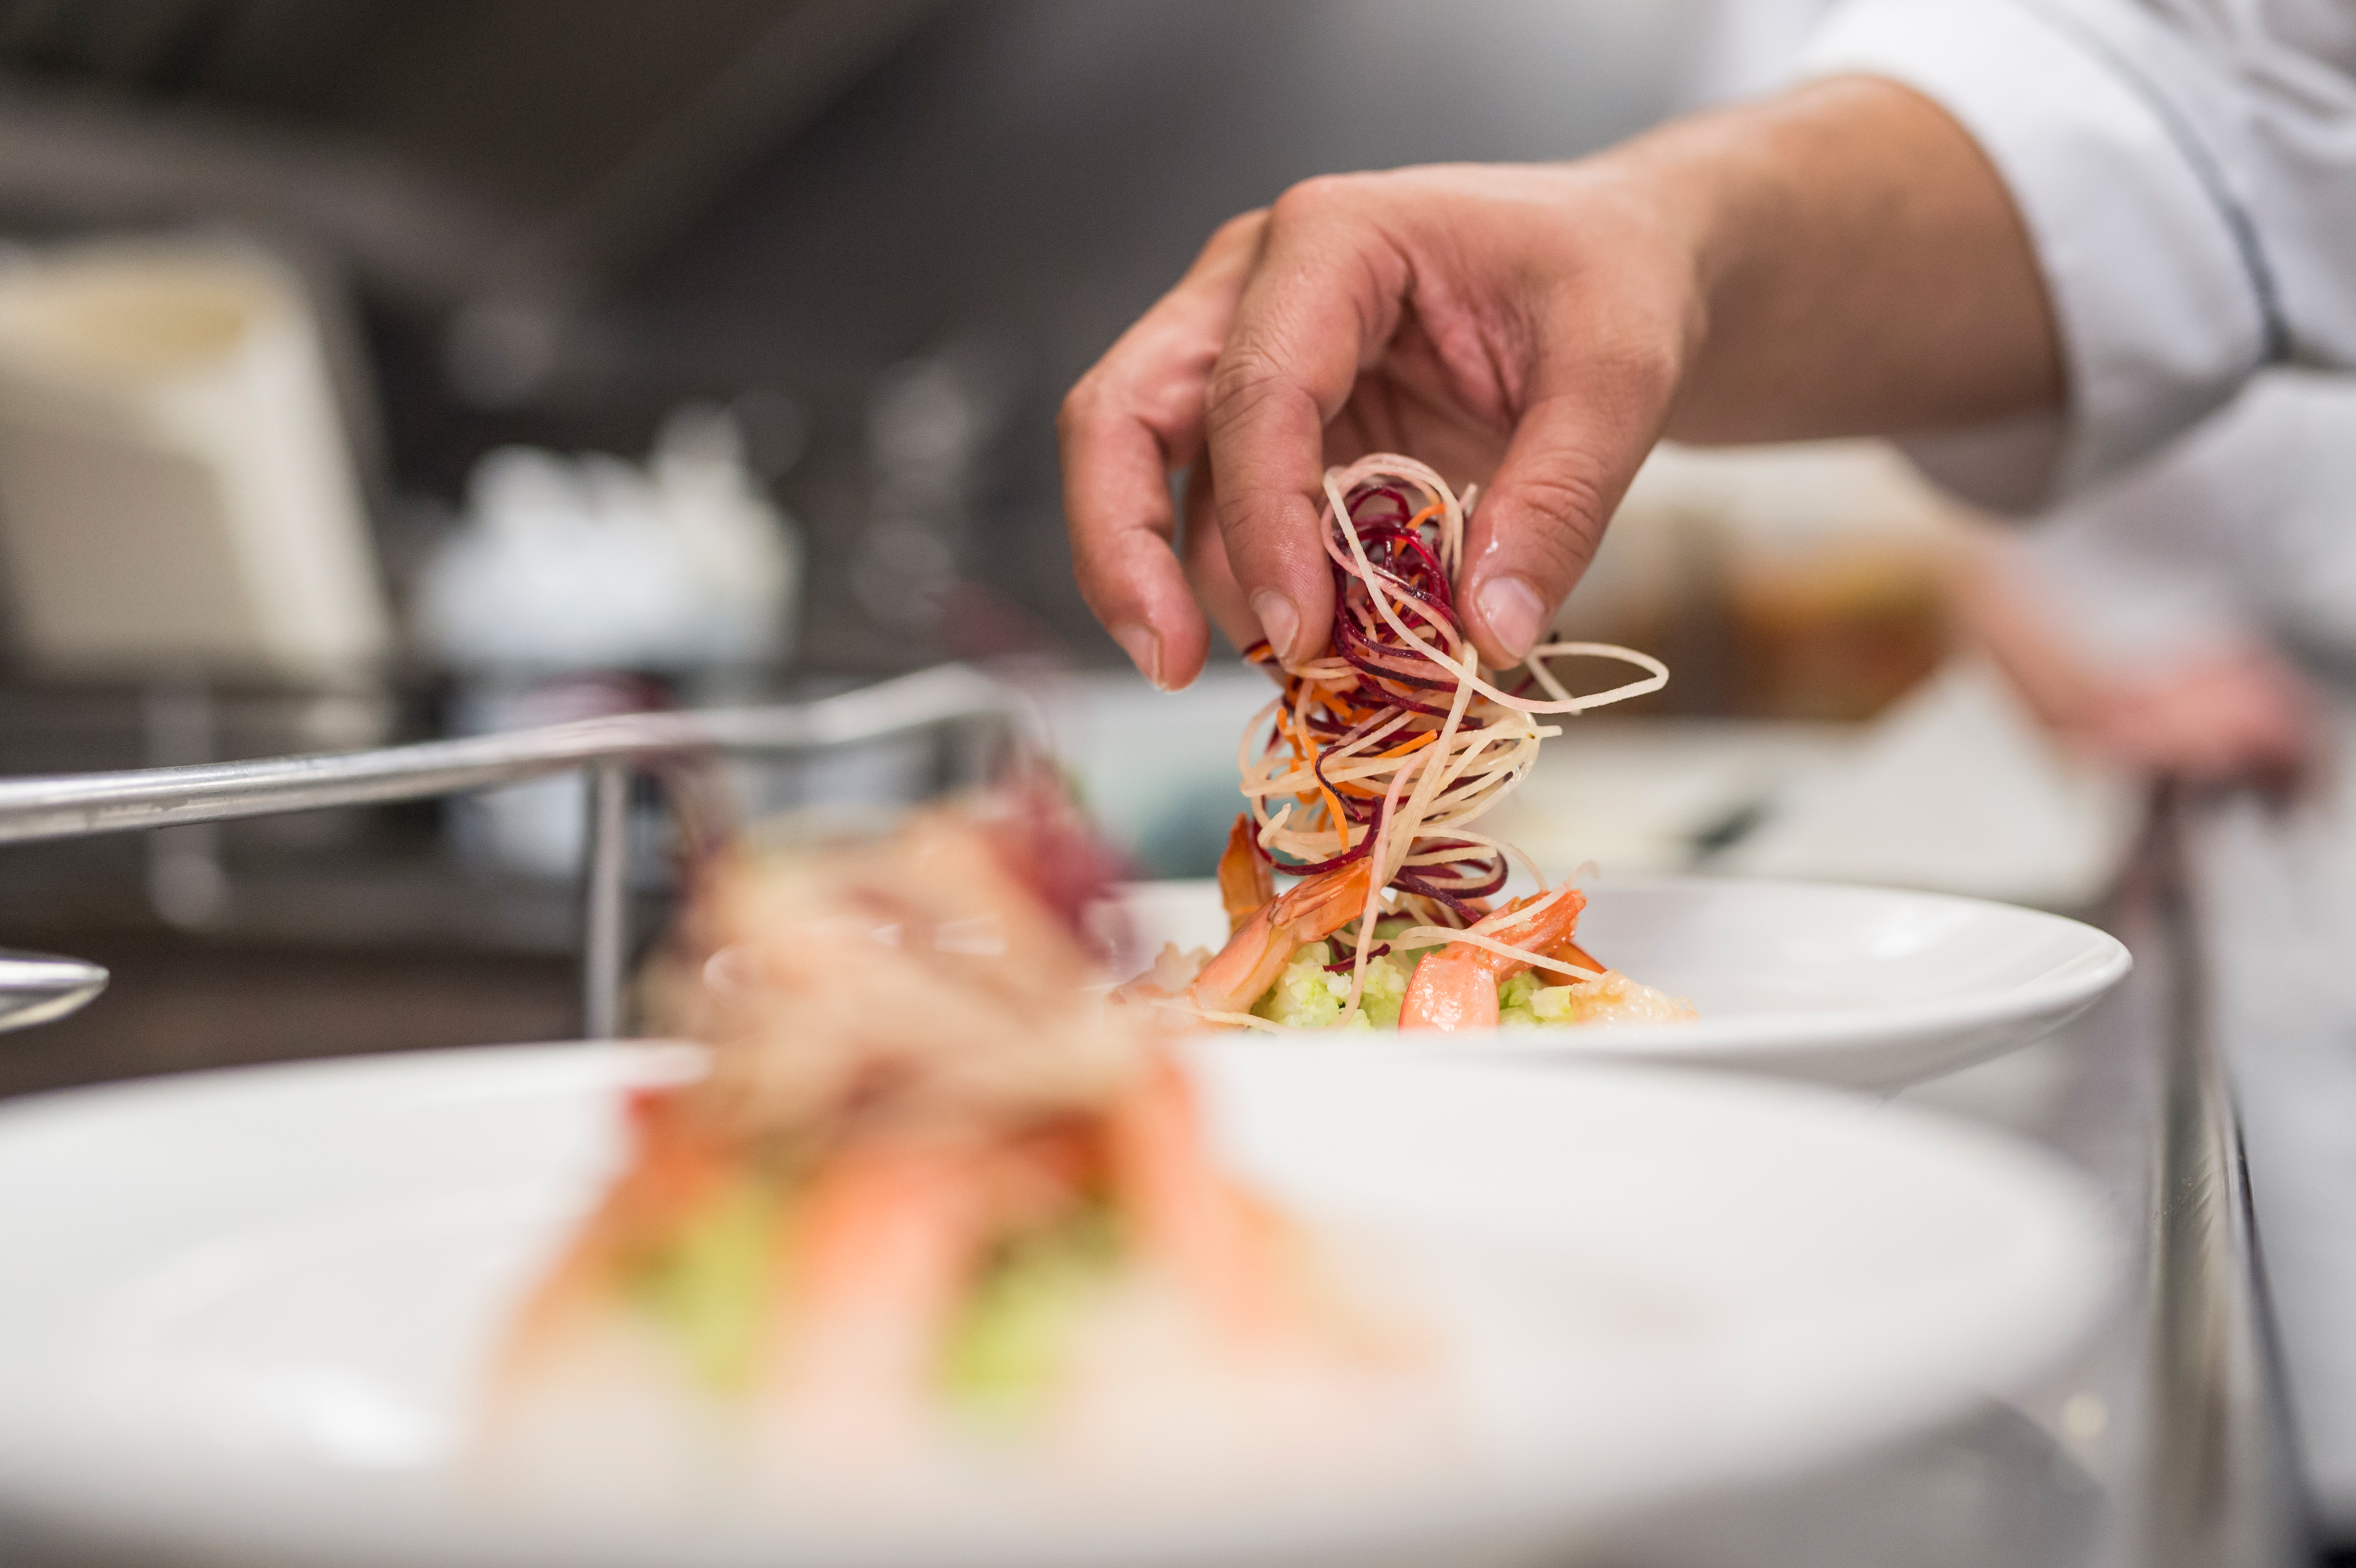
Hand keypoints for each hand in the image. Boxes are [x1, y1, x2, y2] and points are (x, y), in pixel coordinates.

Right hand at [1061, 80, 2059, 687]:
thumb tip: (1483, 640)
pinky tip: (1284, 662)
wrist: (1648, 278)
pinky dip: (1231, 594)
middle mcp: (1263, 294)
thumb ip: (1557, 495)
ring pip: (1142, 466)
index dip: (1251, 517)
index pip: (1250, 385)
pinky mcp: (1279, 437)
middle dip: (1132, 544)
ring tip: (1232, 682)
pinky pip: (1213, 516)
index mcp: (1331, 241)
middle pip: (1124, 410)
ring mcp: (1256, 366)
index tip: (1292, 634)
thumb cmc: (1632, 282)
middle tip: (1176, 663)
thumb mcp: (1627, 370)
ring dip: (1172, 580)